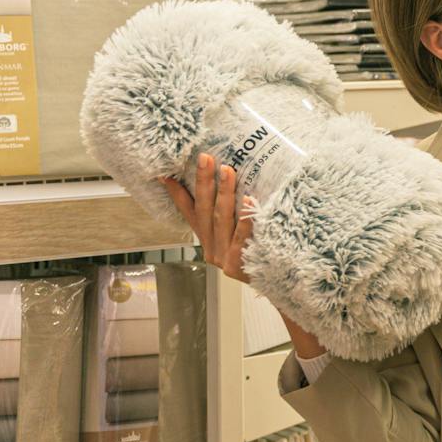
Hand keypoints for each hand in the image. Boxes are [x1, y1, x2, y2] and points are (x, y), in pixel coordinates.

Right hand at [161, 153, 251, 283]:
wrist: (275, 284)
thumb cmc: (257, 255)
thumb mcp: (237, 235)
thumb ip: (231, 215)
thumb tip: (232, 180)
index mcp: (208, 238)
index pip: (188, 212)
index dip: (177, 193)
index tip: (166, 173)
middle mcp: (211, 247)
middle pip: (204, 210)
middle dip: (203, 182)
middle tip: (206, 158)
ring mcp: (223, 256)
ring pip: (221, 219)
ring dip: (224, 193)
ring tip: (227, 170)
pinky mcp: (238, 264)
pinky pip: (241, 237)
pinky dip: (245, 218)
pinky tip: (250, 200)